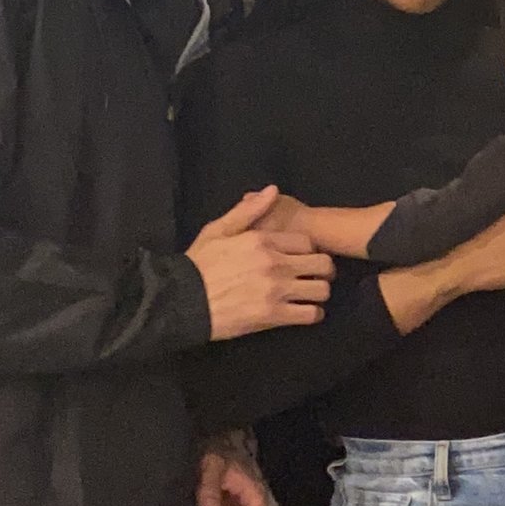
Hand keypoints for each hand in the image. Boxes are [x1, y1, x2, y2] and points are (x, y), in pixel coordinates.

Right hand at [189, 185, 333, 339]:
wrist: (182, 301)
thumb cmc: (199, 265)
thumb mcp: (217, 230)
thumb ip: (247, 211)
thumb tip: (272, 190)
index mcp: (262, 240)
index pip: (307, 242)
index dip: (308, 251)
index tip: (302, 258)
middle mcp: (274, 263)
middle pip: (322, 264)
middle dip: (322, 270)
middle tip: (313, 277)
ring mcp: (276, 290)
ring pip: (322, 289)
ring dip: (318, 293)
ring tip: (308, 295)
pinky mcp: (273, 315)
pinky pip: (310, 314)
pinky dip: (311, 314)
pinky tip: (302, 312)